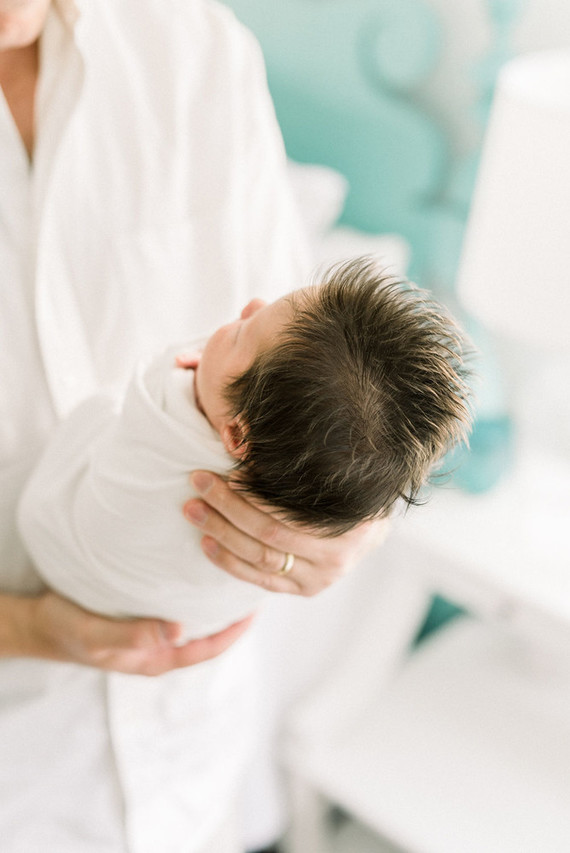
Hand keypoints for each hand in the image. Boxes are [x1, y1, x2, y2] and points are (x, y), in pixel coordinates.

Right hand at [16, 591, 253, 676]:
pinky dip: (194, 592)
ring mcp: (154, 633)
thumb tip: (177, 632)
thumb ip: (131, 635)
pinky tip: (200, 570)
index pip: (208, 648)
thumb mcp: (95, 635)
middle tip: (255, 585)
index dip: (235, 632)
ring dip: (216, 603)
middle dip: (233, 616)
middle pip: (209, 635)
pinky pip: (178, 606)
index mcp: (157, 659)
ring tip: (236, 574)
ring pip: (196, 620)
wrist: (42, 624)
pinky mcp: (144, 616)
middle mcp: (161, 647)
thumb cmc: (68, 630)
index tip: (256, 609)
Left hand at [184, 471, 387, 595]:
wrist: (371, 528)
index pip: (288, 514)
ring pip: (259, 558)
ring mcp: (318, 580)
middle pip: (269, 535)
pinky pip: (259, 579)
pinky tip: (206, 541)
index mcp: (347, 526)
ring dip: (221, 532)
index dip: (254, 494)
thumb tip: (248, 437)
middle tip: (200, 482)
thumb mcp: (336, 474)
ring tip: (193, 509)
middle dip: (228, 506)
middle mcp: (334, 559)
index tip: (228, 472)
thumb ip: (301, 467)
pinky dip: (229, 561)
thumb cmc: (346, 491)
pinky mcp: (302, 590)